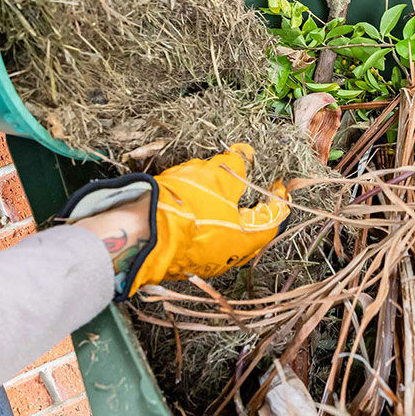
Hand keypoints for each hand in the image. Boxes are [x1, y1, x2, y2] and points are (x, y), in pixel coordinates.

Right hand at [63, 144, 290, 298]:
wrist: (136, 233)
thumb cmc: (185, 206)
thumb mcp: (216, 176)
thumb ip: (237, 165)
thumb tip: (247, 155)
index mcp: (247, 239)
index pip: (274, 217)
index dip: (278, 196)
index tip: (278, 182)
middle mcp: (228, 256)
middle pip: (249, 228)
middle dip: (252, 205)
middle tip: (251, 185)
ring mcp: (203, 261)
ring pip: (223, 232)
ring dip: (225, 211)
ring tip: (220, 188)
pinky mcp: (181, 258)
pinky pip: (201, 236)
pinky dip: (204, 218)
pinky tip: (194, 202)